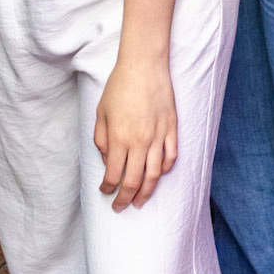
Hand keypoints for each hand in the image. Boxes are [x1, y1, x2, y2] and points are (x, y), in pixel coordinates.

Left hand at [94, 53, 178, 209]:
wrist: (144, 66)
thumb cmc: (119, 87)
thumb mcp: (101, 113)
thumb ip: (101, 139)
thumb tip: (108, 160)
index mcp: (119, 139)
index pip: (114, 175)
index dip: (108, 188)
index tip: (105, 192)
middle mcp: (140, 142)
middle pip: (134, 181)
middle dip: (126, 198)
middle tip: (121, 207)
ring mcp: (158, 136)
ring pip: (155, 174)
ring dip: (146, 192)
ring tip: (140, 201)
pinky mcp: (172, 128)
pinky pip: (171, 156)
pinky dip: (165, 170)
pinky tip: (159, 175)